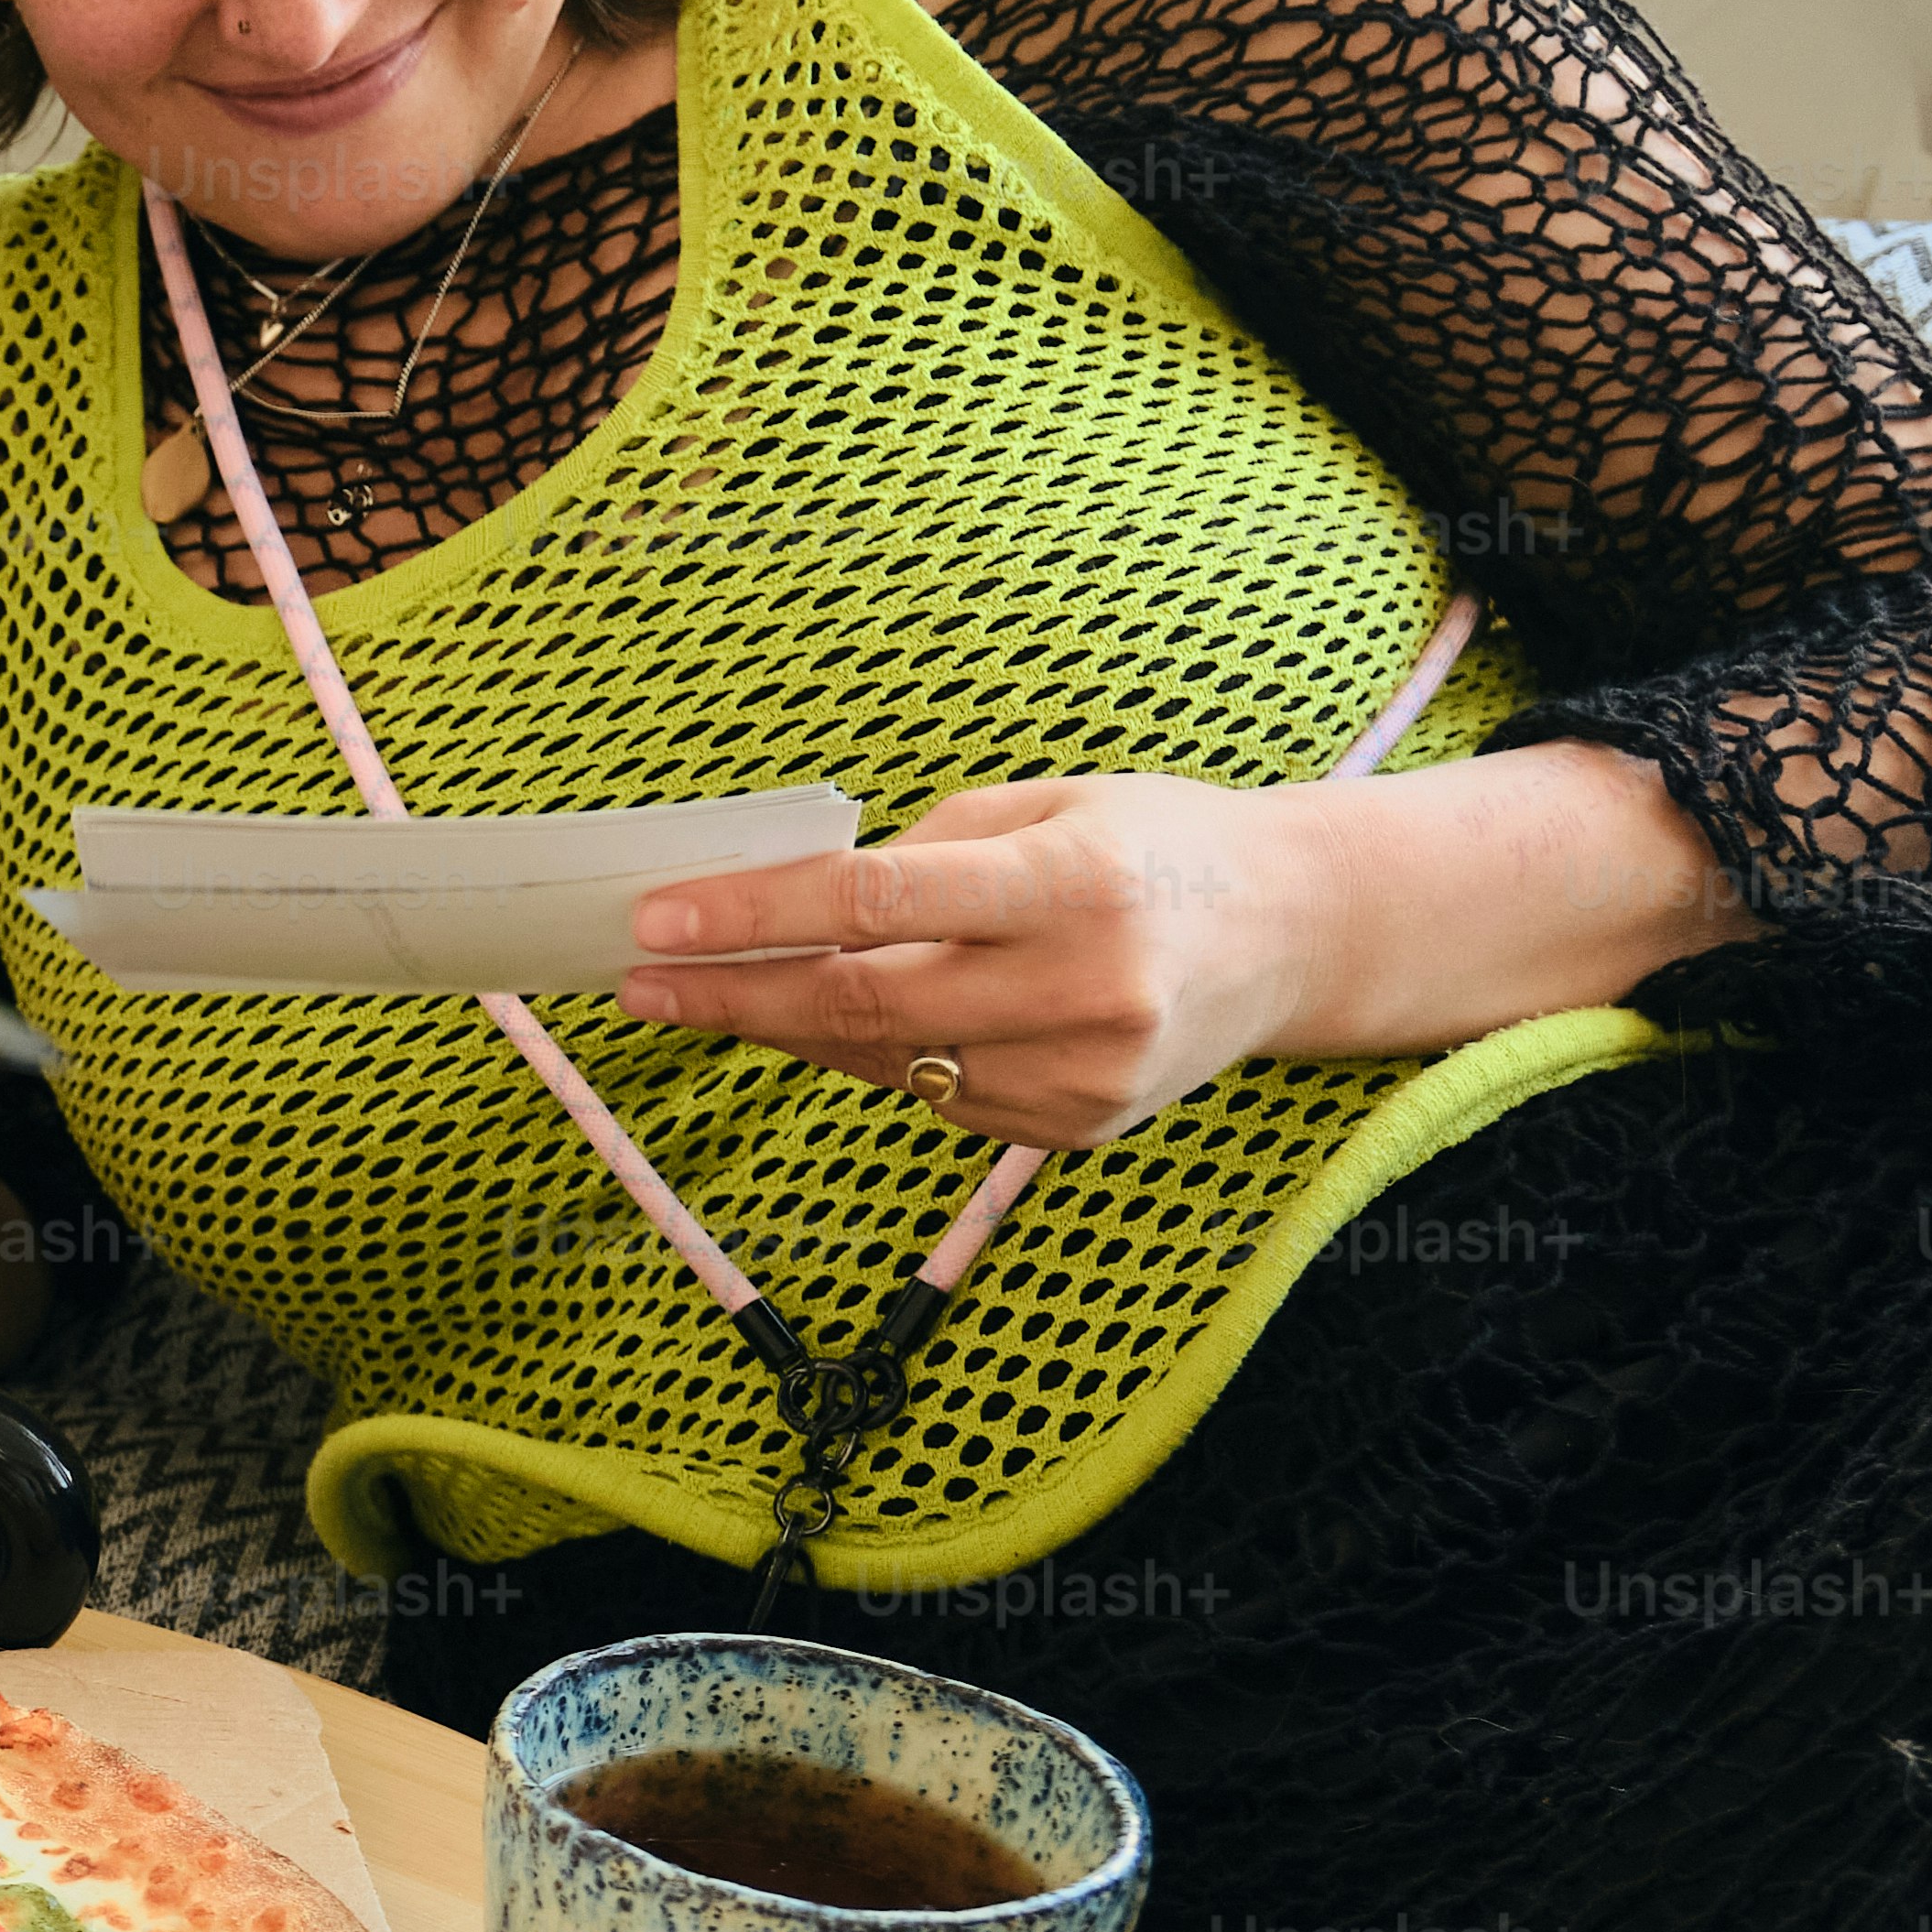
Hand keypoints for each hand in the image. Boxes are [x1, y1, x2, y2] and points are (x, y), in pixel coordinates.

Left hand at [615, 774, 1325, 1148]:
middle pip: (860, 1003)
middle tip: (640, 982)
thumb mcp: (1045, 805)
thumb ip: (917, 854)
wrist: (1290, 933)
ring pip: (887, 1060)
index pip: (875, 903)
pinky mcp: (1078, 1127)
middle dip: (734, 994)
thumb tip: (783, 901)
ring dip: (788, 1030)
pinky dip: (875, 1056)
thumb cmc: (1152, 847)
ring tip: (713, 995)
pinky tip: (838, 1023)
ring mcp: (1084, 1073)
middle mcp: (1083, 988)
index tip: (657, 920)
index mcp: (1072, 882)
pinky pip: (936, 1095)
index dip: (753, 916)